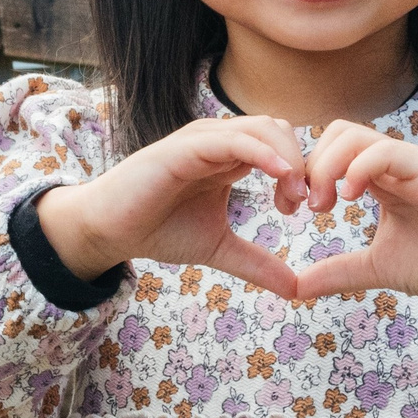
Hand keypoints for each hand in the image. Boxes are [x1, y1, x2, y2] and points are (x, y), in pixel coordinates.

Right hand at [34, 115, 305, 298]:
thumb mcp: (218, 247)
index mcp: (230, 156)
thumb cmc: (159, 230)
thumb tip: (297, 289)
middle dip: (301, 162)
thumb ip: (256, 262)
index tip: (307, 207)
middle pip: (279, 129)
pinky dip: (262, 152)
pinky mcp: (185, 148)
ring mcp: (202, 140)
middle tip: (306, 203)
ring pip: (262, 128)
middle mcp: (219, 140)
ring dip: (288, 158)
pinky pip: (233, 139)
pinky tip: (279, 175)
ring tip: (293, 196)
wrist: (110, 230)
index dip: (302, 170)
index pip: (282, 143)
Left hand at [291, 121, 417, 307]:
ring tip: (325, 204)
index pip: (331, 149)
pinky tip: (349, 197)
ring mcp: (412, 165)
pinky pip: (388, 153)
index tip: (291, 207)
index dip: (304, 171)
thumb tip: (295, 288)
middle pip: (338, 132)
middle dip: (311, 164)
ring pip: (357, 136)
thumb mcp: (375, 267)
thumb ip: (338, 271)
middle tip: (307, 205)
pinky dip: (360, 167)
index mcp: (379, 179)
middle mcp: (393, 165)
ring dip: (329, 165)